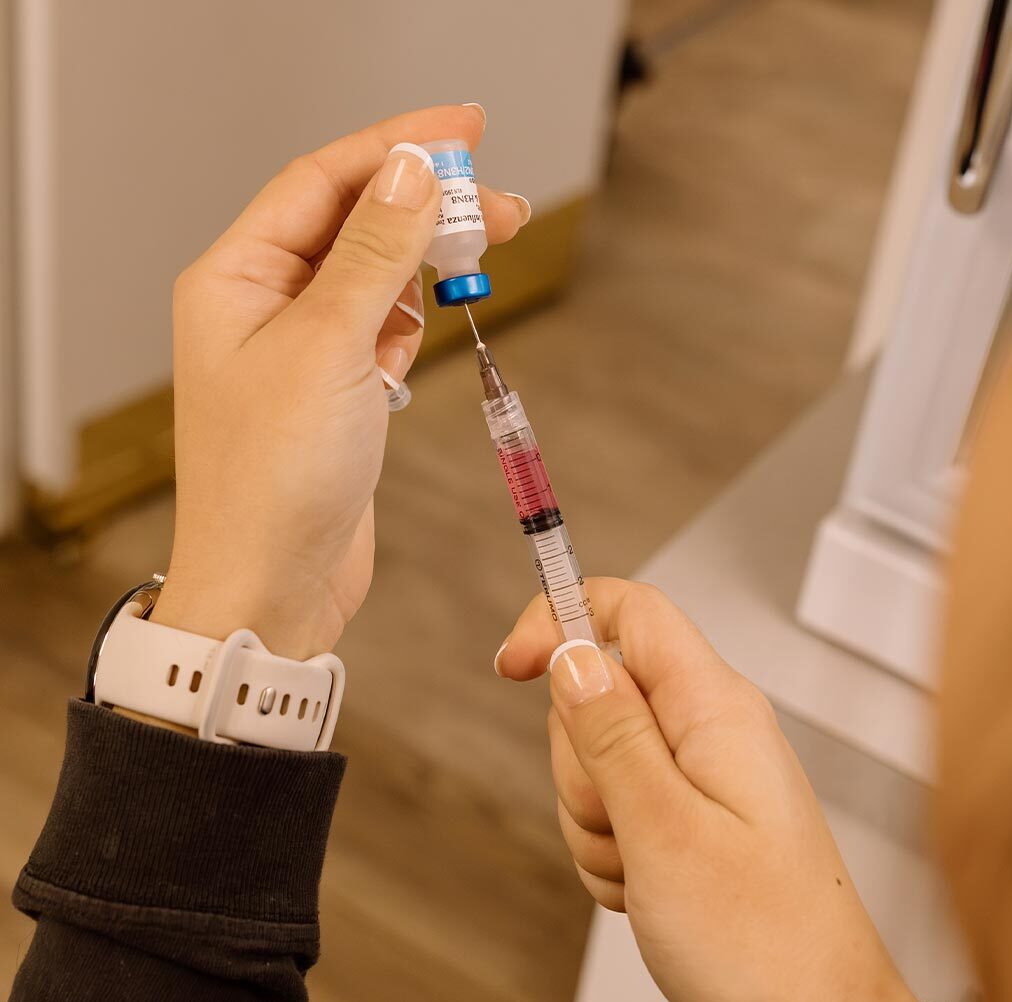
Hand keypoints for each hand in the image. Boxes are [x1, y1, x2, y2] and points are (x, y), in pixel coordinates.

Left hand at [152, 105, 529, 657]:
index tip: (465, 132)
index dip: (397, 148)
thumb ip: (373, 254)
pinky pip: (381, 327)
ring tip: (483, 253)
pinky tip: (429, 320)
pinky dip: (412, 316)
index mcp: (237, 279)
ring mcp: (303, 349)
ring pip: (375, 275)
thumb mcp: (328, 348)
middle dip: (426, 206)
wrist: (275, 584)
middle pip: (355, 223)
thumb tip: (412, 173)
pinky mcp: (337, 389)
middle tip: (500, 202)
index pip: (324, 183)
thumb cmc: (274, 481)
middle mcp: (264, 305)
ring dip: (427, 261)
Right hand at [497, 579, 951, 1001]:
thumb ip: (611, 734)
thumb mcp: (666, 832)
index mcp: (714, 708)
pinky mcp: (688, 816)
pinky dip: (611, 853)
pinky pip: (613, 811)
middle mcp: (708, 729)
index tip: (512, 663)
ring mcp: (697, 775)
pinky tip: (648, 889)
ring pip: (596, 760)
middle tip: (622, 820)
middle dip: (580, 762)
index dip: (562, 619)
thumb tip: (571, 656)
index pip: (630, 610)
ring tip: (645, 867)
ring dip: (596, 820)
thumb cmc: (766, 943)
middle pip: (598, 693)